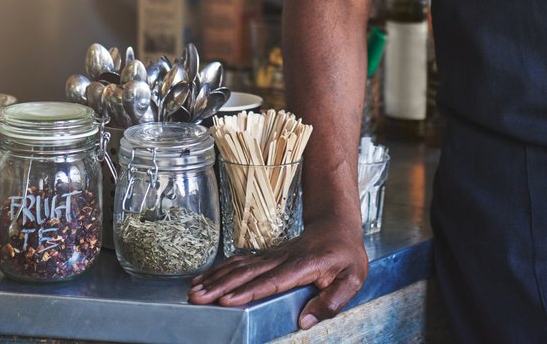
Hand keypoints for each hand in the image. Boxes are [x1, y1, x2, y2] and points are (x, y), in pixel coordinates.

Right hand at [187, 214, 368, 329]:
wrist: (337, 225)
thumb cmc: (346, 254)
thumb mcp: (352, 279)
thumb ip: (331, 301)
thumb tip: (305, 321)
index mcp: (303, 265)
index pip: (272, 280)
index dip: (249, 290)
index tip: (227, 300)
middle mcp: (283, 258)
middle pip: (247, 272)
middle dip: (220, 286)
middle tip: (198, 298)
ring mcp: (272, 255)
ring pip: (239, 265)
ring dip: (215, 278)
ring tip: (194, 290)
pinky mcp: (267, 256)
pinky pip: (240, 262)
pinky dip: (220, 270)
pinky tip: (205, 278)